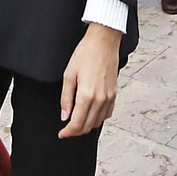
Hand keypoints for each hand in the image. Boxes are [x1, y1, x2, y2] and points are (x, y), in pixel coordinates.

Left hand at [59, 23, 120, 138]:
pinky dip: (98, 118)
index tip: (62, 133)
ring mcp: (109, 97)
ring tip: (77, 121)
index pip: (77, 123)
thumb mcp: (69, 74)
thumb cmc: (85, 53)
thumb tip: (64, 115)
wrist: (104, 42)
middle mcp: (100, 99)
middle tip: (67, 128)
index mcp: (87, 95)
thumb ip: (66, 98)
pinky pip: (107, 114)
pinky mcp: (114, 94)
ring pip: (98, 122)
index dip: (68, 132)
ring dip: (87, 125)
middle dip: (76, 131)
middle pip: (87, 126)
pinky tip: (90, 113)